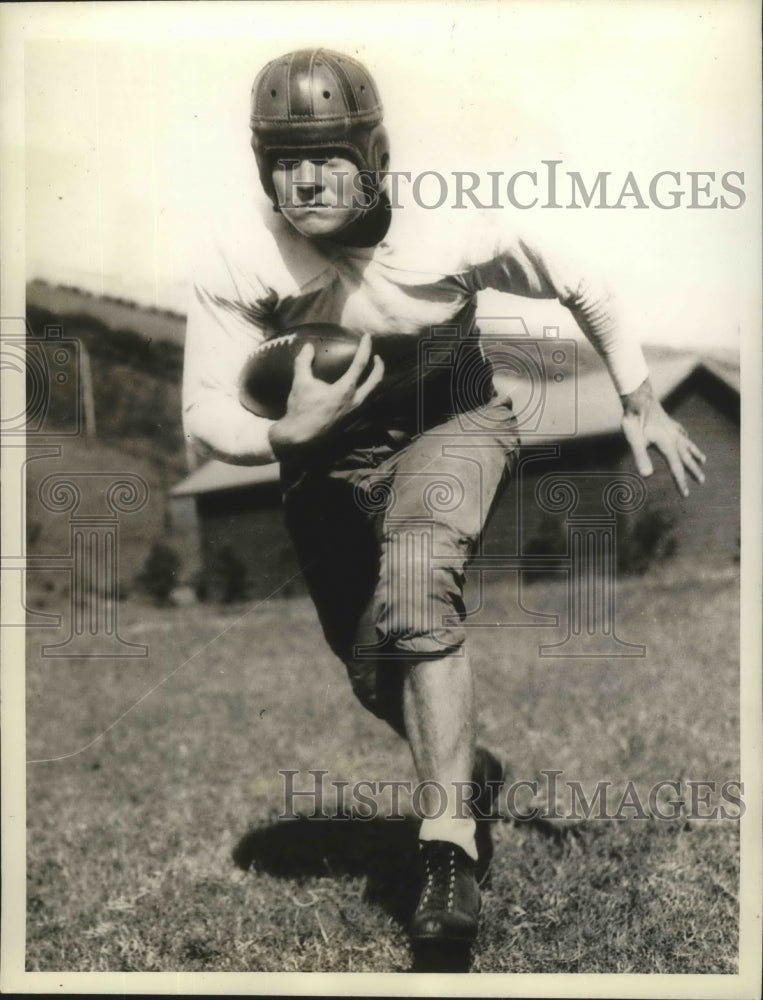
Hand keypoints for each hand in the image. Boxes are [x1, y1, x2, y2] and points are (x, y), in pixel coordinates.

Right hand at [268, 333, 383, 455]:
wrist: (300, 436)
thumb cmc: (301, 409)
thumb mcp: (300, 382)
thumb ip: (303, 362)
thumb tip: (307, 346)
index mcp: (345, 390)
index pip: (361, 364)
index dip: (365, 348)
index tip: (367, 336)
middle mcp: (355, 401)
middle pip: (376, 381)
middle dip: (379, 366)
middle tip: (377, 357)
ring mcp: (354, 412)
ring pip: (372, 393)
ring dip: (374, 380)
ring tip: (371, 372)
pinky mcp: (351, 419)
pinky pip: (365, 401)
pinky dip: (367, 391)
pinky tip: (359, 389)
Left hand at [620, 379, 705, 496]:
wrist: (638, 399)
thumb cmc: (635, 420)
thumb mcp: (635, 441)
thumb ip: (641, 457)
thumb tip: (647, 476)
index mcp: (668, 444)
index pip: (676, 467)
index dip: (681, 482)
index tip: (686, 494)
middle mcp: (674, 437)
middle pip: (686, 457)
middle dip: (693, 470)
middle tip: (702, 481)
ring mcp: (673, 429)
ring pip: (687, 444)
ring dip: (695, 453)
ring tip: (703, 460)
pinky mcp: (668, 422)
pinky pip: (681, 432)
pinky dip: (686, 438)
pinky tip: (686, 437)